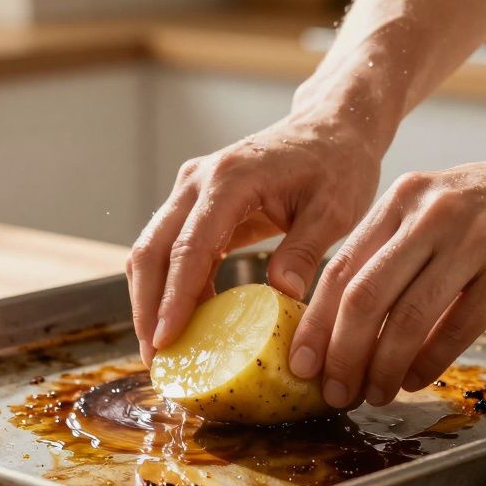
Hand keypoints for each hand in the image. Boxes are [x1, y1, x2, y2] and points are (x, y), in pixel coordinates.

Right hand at [128, 116, 384, 364]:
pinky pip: (170, 249)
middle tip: (157, 359)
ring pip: (151, 250)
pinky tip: (186, 321)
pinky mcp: (195, 203)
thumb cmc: (338, 164)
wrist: (331, 126)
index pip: (189, 247)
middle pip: (152, 250)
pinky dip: (170, 286)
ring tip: (165, 350)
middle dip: (147, 308)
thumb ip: (305, 251)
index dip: (174, 298)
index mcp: (230, 180)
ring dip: (152, 300)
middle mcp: (198, 181)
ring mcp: (190, 190)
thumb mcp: (335, 209)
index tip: (166, 341)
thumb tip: (281, 295)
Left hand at [288, 143, 485, 408]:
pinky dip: (429, 363)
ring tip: (372, 396)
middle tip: (332, 391)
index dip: (315, 323)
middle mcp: (431, 214)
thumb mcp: (448, 206)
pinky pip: (456, 328)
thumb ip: (402, 248)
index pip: (341, 268)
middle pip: (362, 297)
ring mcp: (472, 240)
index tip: (300, 363)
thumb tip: (354, 317)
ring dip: (381, 368)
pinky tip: (416, 381)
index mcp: (405, 198)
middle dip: (339, 354)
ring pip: (405, 318)